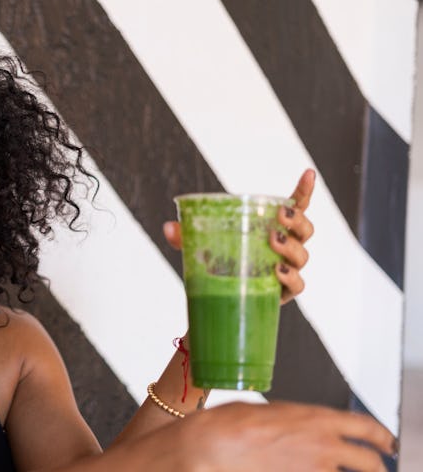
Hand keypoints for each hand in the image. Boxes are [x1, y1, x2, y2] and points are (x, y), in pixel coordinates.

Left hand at [163, 169, 315, 303]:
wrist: (215, 304)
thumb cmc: (215, 266)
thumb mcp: (199, 246)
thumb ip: (185, 235)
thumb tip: (168, 228)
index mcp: (270, 228)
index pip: (295, 207)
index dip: (304, 190)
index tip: (308, 173)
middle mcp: (285, 247)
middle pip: (305, 230)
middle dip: (297, 221)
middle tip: (279, 218)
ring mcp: (287, 270)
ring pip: (303, 256)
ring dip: (291, 247)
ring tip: (273, 241)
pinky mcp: (283, 293)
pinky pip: (297, 285)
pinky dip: (290, 277)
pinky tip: (277, 271)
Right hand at [166, 401, 395, 471]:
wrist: (211, 448)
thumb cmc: (229, 425)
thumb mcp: (267, 409)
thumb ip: (294, 419)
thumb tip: (298, 425)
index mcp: (316, 419)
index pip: (366, 427)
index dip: (382, 436)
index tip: (384, 442)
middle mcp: (323, 446)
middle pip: (370, 463)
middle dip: (375, 467)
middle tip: (373, 467)